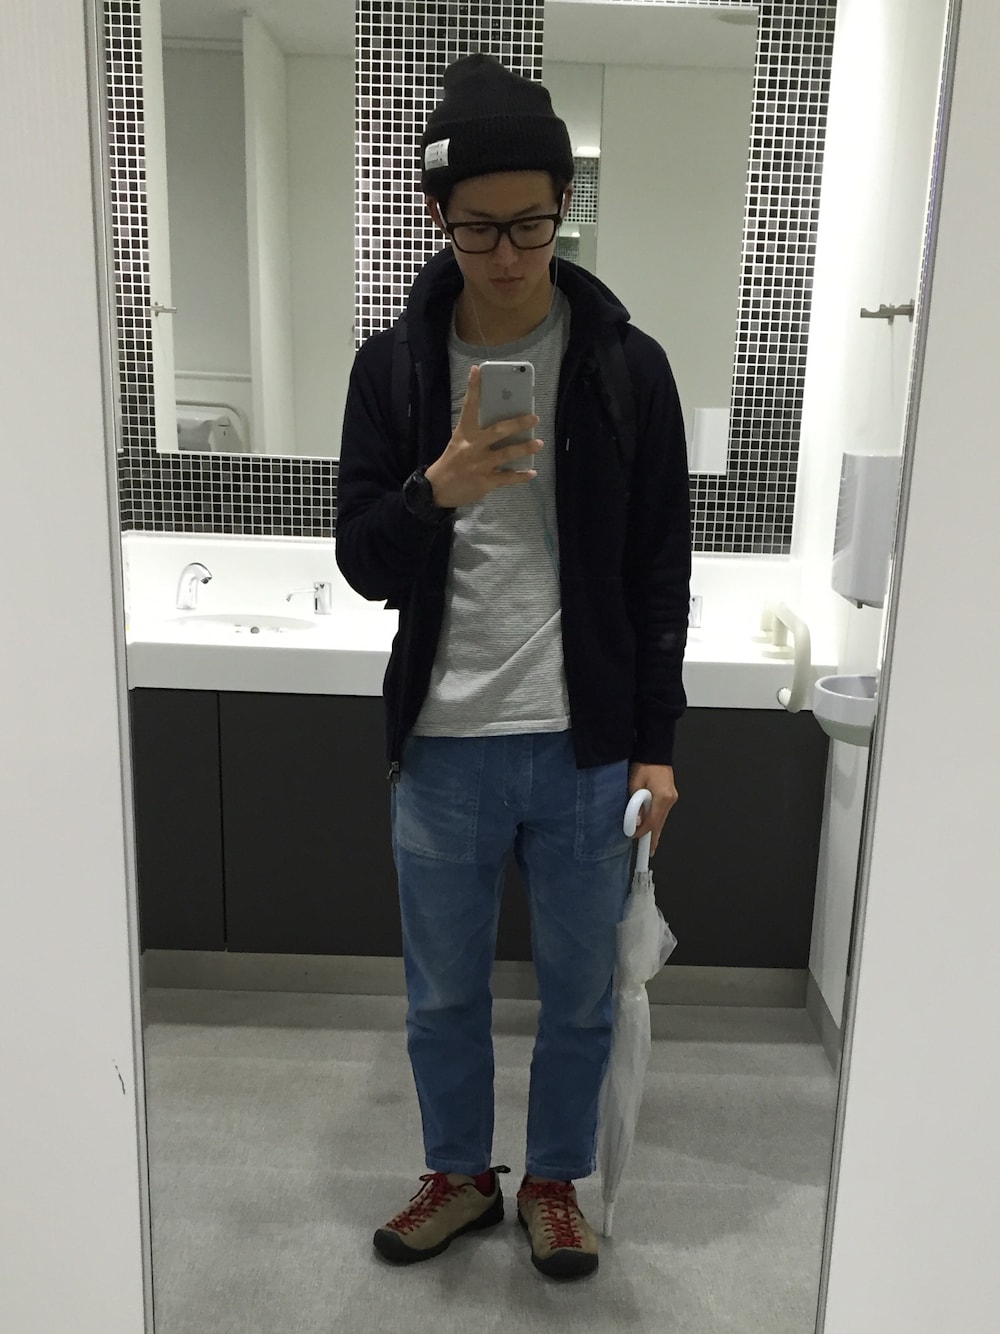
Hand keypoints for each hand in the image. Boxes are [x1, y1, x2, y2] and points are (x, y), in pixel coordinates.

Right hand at [424, 365, 542, 508]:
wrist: (437, 490)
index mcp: (464, 434)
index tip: (477, 370)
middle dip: (518, 423)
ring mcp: (479, 465)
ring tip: (538, 443)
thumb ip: (477, 434)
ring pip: (507, 454)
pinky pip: (507, 478)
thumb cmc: (451, 463)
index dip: (473, 388)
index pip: (468, 407)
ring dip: (525, 448)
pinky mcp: (485, 482)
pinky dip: (521, 476)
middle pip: (498, 431)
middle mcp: (472, 447)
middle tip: (534, 418)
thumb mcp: (459, 443)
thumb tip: (504, 427)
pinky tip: (532, 473)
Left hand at [627, 764, 677, 856]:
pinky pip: (662, 812)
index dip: (642, 833)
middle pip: (659, 824)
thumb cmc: (643, 764)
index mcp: (662, 797)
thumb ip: (635, 804)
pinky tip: (651, 826)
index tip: (633, 837)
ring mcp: (671, 797)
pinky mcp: (670, 795)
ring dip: (653, 829)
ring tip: (648, 842)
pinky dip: (655, 820)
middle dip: (652, 837)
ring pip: (661, 819)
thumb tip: (636, 821)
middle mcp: (670, 799)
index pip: (652, 822)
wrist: (654, 750)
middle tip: (648, 852)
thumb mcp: (634, 784)